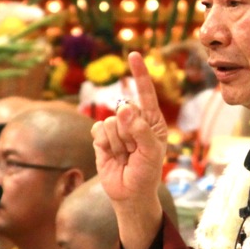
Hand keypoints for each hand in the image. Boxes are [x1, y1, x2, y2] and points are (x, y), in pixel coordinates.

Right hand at [92, 52, 169, 205]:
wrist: (130, 193)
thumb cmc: (147, 172)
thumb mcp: (151, 151)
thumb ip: (139, 129)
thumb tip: (123, 108)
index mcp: (151, 119)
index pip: (145, 92)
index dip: (139, 73)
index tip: (134, 54)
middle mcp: (133, 120)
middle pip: (124, 110)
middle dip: (129, 132)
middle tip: (135, 151)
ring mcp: (116, 129)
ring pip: (110, 121)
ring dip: (118, 142)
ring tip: (125, 155)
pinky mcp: (101, 138)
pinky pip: (97, 130)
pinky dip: (105, 144)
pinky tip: (112, 155)